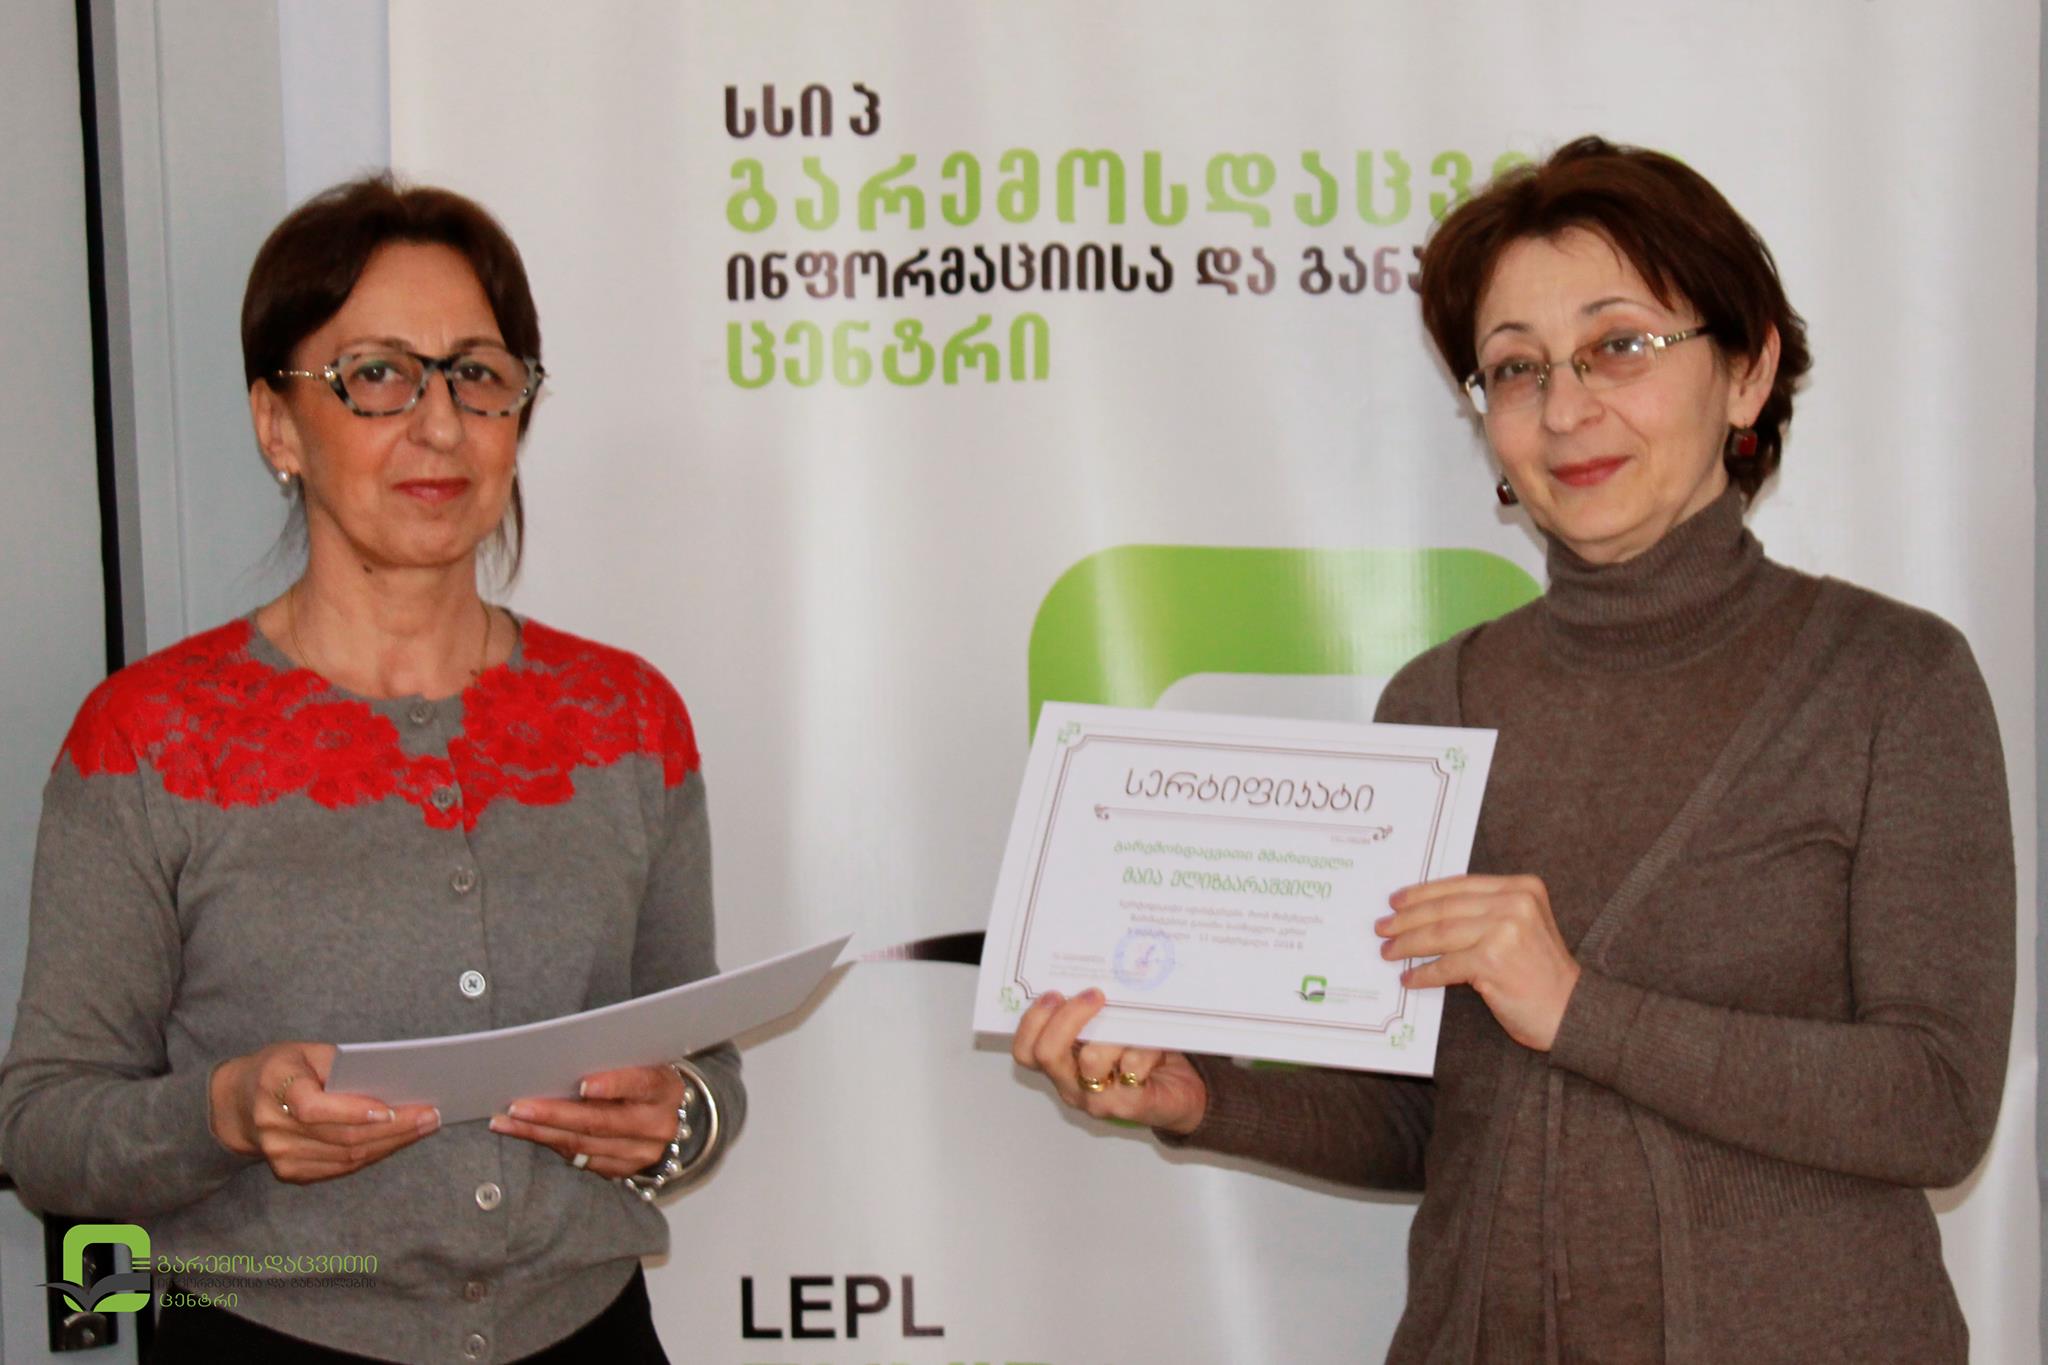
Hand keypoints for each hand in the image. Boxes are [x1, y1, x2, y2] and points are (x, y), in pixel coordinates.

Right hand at [209, 1042, 440, 1183]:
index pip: (313, 1109)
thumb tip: (390, 1079)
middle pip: (339, 1137)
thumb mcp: (306, 1051)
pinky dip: (373, 1155)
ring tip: (424, 1127)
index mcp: (275, 1086)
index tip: (390, 1110)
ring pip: (346, 1157)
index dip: (352, 1112)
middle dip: (392, 1129)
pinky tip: (398, 1141)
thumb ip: (341, 1064)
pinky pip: (340, 1168)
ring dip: (390, 1144)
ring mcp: (280, 1155)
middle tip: (430, 1117)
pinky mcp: (290, 1172)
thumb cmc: (284, 1069)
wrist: (239, 1103)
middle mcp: (273, 1126)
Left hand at [489, 1065, 683, 1177]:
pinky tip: (525, 1133)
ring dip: (539, 1133)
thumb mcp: (639, 1061)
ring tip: (506, 1121)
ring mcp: (641, 1153)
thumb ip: (612, 1061)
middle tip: (517, 1107)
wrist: (664, 1113)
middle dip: (554, 1114)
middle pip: (601, 1122)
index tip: (581, 1084)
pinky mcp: (622, 1169)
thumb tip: (558, 1059)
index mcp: (664, 1088)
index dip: (612, 1084)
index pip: (640, 1084)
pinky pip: (580, 1159)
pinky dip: (549, 1144)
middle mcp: (658, 1124)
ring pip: (583, 1145)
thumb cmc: (641, 1076)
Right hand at [1011, 988, 1207, 1134]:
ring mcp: (1098, 1100)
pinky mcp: (1129, 1106)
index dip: (1033, 1021)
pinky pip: (1131, 1068)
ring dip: (1116, 1033)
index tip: (1054, 993)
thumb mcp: (1113, 1031)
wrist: (1182, 1094)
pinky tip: (1157, 1046)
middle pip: (1047, 1054)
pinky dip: (1145, 1049)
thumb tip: (1094, 977)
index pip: (1026, 1051)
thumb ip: (1097, 1014)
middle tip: (1094, 995)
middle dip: (1068, 1018)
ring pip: (1091, 1060)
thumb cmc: (1143, 1057)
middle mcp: (1072, 1085)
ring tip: (1136, 1023)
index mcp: (1061, 1066)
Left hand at [1377, 874, 1580, 1051]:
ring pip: (1440, 933)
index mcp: (1522, 887)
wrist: (1571, 1011)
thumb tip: (1425, 911)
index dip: (1423, 893)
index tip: (1397, 901)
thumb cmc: (1541, 974)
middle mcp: (1515, 903)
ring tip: (1389, 951)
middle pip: (1446, 907)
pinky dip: (1424, 973)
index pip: (1459, 885)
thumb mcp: (1522, 926)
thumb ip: (1485, 912)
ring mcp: (1505, 930)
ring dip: (1408, 944)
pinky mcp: (1493, 960)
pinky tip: (1410, 978)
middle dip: (1408, 918)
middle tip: (1383, 927)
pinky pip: (1446, 965)